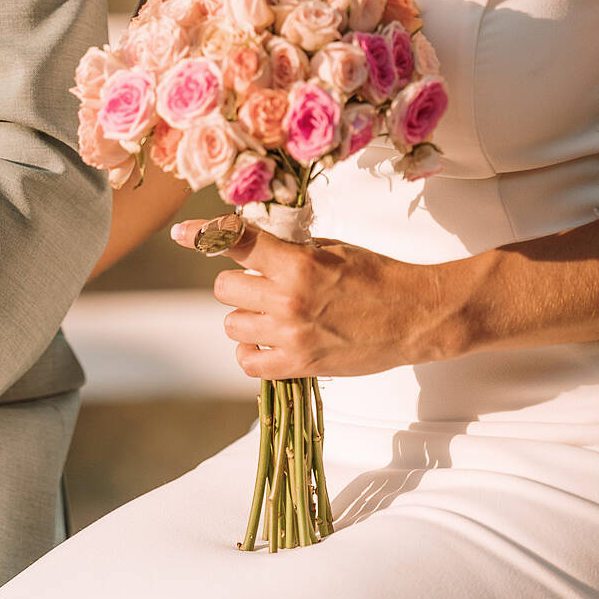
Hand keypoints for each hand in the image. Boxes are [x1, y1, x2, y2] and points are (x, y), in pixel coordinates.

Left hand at [172, 217, 453, 378]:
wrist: (417, 317)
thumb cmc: (377, 276)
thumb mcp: (332, 249)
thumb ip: (288, 250)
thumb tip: (249, 247)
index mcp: (298, 263)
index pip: (235, 242)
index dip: (204, 234)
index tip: (181, 233)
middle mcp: (288, 300)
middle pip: (224, 289)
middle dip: (239, 284)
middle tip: (264, 284)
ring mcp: (291, 336)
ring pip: (232, 325)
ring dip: (246, 317)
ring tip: (273, 314)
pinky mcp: (299, 365)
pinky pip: (247, 362)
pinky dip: (251, 352)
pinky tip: (267, 342)